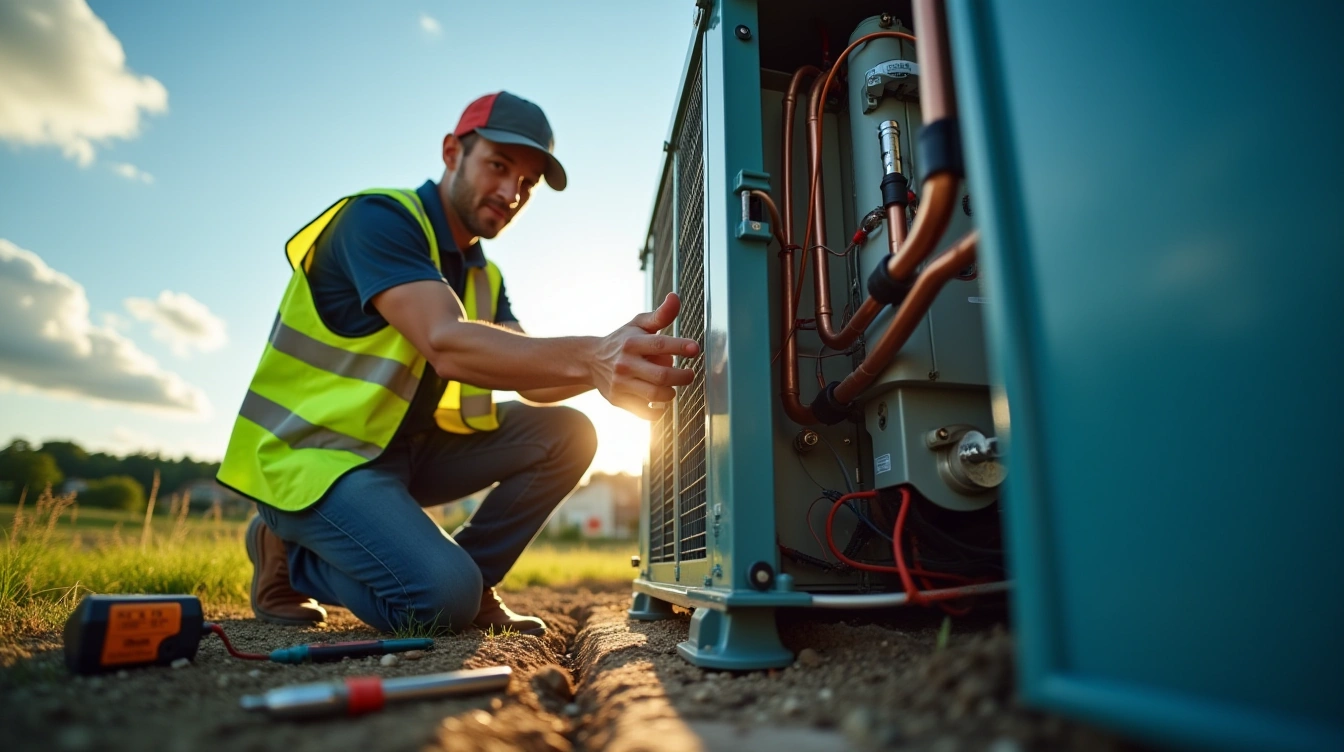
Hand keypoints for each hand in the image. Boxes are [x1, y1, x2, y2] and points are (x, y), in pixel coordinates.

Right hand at [590, 293, 698, 418]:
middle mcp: (625, 364)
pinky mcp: (618, 400)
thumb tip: (676, 297)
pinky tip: (662, 401)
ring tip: (673, 385)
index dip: (680, 346)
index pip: (660, 345)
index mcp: (632, 342)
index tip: (695, 349)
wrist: (591, 361)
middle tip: (690, 374)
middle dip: (683, 376)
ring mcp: (620, 384)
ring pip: (655, 395)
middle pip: (661, 376)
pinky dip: (659, 410)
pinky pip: (646, 412)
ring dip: (672, 392)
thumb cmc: (623, 340)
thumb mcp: (638, 324)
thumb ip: (661, 314)